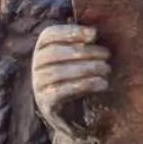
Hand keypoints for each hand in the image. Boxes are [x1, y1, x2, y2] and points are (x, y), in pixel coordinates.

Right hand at [32, 23, 110, 138]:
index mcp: (42, 49)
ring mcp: (38, 85)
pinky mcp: (46, 103)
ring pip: (58, 72)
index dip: (71, 31)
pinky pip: (61, 91)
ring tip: (106, 69)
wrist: (72, 114)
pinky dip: (83, 85)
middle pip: (55, 53)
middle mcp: (36, 65)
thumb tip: (97, 29)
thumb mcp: (78, 59)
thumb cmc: (78, 78)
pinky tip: (102, 83)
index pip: (49, 34)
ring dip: (86, 68)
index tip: (94, 34)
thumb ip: (83, 42)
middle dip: (83, 51)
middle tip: (106, 54)